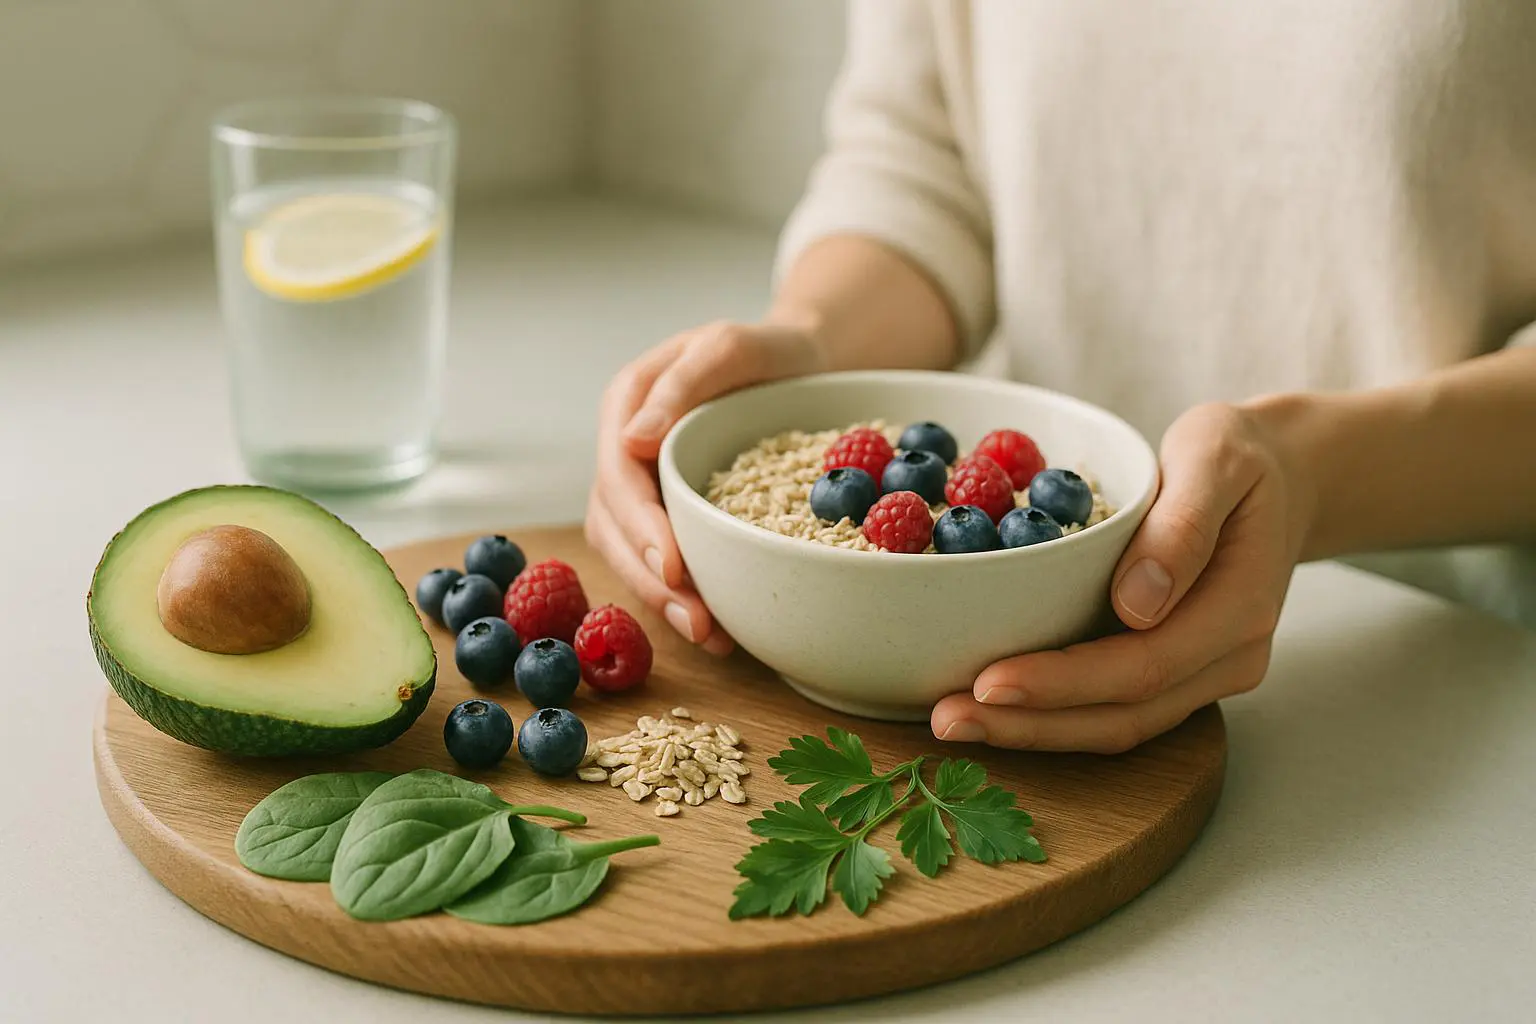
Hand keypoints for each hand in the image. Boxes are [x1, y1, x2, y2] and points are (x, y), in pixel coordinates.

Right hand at [586, 320, 824, 651]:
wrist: (800, 366)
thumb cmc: (768, 352)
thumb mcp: (732, 346)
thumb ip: (686, 383)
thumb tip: (633, 439)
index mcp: (627, 404)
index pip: (618, 475)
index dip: (640, 526)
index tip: (674, 566)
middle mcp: (624, 449)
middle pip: (613, 525)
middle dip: (650, 578)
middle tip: (695, 619)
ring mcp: (641, 485)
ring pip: (629, 552)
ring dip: (662, 600)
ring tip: (708, 636)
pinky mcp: (666, 514)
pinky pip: (661, 562)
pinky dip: (683, 598)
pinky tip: (718, 631)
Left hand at [930, 402, 1314, 752]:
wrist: (1283, 477)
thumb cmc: (1241, 456)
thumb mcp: (1217, 456)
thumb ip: (1183, 525)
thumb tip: (1136, 602)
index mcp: (1240, 609)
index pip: (1142, 664)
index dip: (1062, 683)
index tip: (988, 684)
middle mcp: (1228, 659)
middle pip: (1122, 714)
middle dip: (1029, 724)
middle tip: (945, 720)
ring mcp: (1206, 674)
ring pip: (1115, 725)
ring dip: (1033, 732)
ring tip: (953, 723)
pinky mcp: (1178, 673)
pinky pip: (1114, 710)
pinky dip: (1052, 716)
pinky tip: (994, 709)